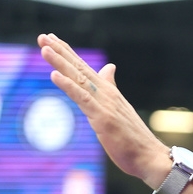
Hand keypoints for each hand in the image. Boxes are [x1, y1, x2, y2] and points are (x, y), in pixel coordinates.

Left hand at [37, 33, 170, 187]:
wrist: (150, 157)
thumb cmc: (134, 139)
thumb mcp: (120, 109)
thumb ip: (111, 87)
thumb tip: (109, 68)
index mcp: (109, 93)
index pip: (85, 68)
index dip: (68, 53)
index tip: (51, 38)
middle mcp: (107, 94)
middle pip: (80, 69)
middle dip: (60, 52)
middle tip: (42, 36)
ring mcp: (105, 105)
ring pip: (79, 79)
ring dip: (60, 63)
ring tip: (44, 49)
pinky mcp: (103, 118)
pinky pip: (82, 99)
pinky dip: (68, 86)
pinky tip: (54, 75)